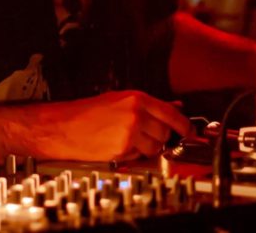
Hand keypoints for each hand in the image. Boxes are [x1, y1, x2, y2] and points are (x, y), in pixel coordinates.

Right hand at [28, 90, 191, 160]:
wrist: (64, 126)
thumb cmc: (88, 112)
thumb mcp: (120, 100)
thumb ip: (149, 105)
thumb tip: (174, 108)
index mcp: (137, 98)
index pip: (171, 113)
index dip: (185, 125)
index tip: (191, 131)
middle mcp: (137, 114)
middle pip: (166, 132)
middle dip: (161, 136)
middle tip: (147, 134)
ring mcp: (130, 133)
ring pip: (156, 147)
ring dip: (149, 148)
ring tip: (131, 140)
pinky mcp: (123, 150)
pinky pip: (140, 157)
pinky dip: (135, 155)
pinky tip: (120, 146)